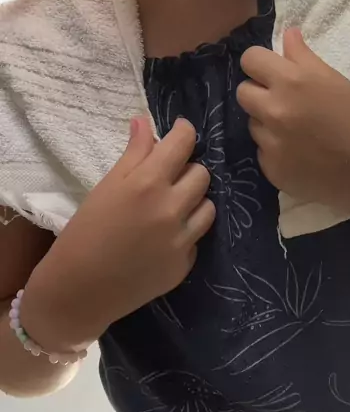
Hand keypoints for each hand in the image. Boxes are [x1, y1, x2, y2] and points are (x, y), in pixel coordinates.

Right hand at [23, 117, 214, 348]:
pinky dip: (185, 232)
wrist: (78, 290)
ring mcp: (181, 240)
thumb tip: (145, 122)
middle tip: (168, 176)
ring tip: (170, 206)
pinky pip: (197, 237)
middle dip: (187, 169)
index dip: (184, 131)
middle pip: (202, 173)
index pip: (184, 143)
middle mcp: (171, 209)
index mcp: (148, 183)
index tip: (179, 131)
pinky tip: (162, 237)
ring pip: (208, 206)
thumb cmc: (86, 231)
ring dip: (193, 200)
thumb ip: (134, 152)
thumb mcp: (107, 185)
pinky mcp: (185, 265)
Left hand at [237, 28, 349, 224]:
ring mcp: (270, 142)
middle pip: (243, 91)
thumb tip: (287, 34)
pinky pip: (262, 151)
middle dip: (259, 92)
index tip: (271, 70)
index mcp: (292, 81)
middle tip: (282, 100)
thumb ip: (303, 56)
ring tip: (297, 130)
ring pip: (252, 123)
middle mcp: (275, 110)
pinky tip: (301, 154)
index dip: (260, 63)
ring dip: (268, 123)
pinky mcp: (271, 170)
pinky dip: (276, 150)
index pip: (250, 59)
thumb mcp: (334, 80)